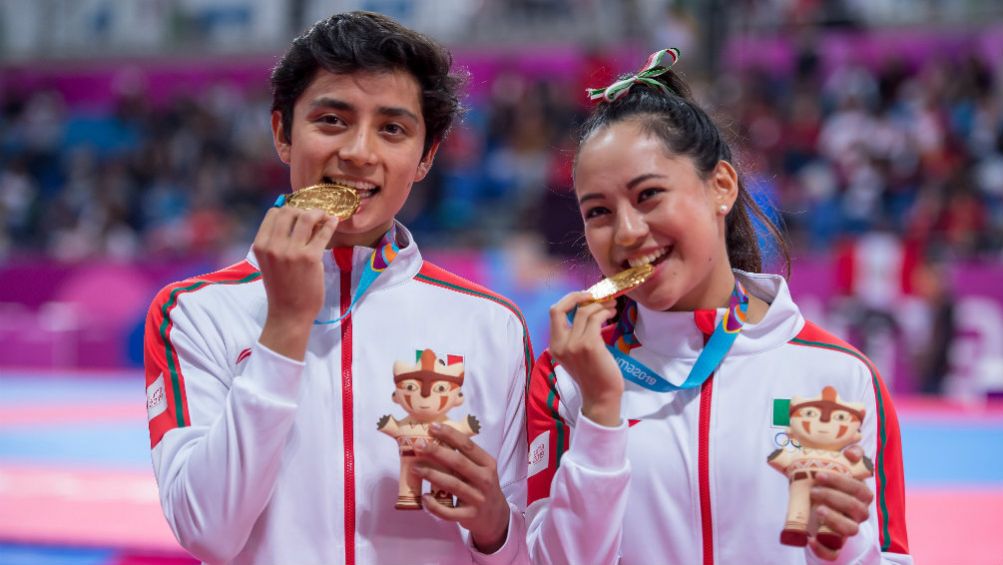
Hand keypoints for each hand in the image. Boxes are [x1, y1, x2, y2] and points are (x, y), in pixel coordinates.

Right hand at [254, 206, 337, 359]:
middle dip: (303, 210)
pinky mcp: (311, 258)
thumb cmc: (281, 289)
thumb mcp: (270, 262)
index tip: (299, 215)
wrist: (289, 313)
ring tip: (325, 217)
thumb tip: (296, 219)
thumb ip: (277, 242)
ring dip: (318, 213)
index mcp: (260, 245)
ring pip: (306, 216)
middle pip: (289, 211)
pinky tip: (333, 223)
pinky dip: (330, 223)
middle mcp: (273, 246)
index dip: (288, 210)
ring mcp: (292, 251)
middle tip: (314, 216)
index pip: (273, 213)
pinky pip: (323, 232)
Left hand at [412, 424, 509, 553]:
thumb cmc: (482, 487)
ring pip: (452, 485)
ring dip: (431, 475)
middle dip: (437, 452)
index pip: (468, 446)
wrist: (496, 517)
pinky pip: (449, 512)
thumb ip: (465, 457)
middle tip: (419, 445)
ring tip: (415, 468)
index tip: (432, 427)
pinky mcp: (469, 516)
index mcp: (487, 464)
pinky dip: (434, 506)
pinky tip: (424, 498)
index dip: (450, 435)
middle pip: (458, 463)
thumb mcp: (482, 469)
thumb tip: (437, 438)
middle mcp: (484, 480)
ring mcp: (477, 499)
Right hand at [548, 292, 621, 425]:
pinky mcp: (590, 345)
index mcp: (554, 346)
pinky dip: (605, 313)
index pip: (554, 312)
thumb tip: (586, 309)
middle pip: (562, 307)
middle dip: (579, 296)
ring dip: (600, 305)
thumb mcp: (575, 355)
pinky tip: (612, 314)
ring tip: (611, 306)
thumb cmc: (592, 375)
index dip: (569, 300)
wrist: (601, 396)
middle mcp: (560, 344)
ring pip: (584, 311)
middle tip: (596, 295)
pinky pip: (596, 319)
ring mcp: (574, 344)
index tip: (584, 297)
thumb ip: (573, 335)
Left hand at [808, 446, 873, 559]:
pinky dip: (822, 549)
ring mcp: (847, 529)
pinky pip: (833, 552)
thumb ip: (842, 455)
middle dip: (833, 497)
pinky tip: (810, 539)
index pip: (859, 489)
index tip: (820, 474)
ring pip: (850, 530)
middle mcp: (858, 513)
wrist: (814, 508)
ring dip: (834, 519)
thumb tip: (852, 452)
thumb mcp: (830, 468)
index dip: (842, 482)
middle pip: (855, 508)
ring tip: (817, 510)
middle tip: (813, 490)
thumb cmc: (824, 485)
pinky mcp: (834, 545)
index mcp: (859, 494)